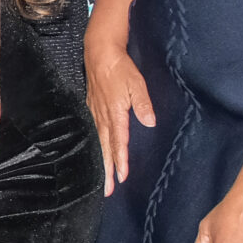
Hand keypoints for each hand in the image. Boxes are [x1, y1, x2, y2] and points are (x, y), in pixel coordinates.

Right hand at [84, 27, 152, 195]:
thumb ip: (143, 104)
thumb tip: (149, 123)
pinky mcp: (92, 107)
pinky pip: (94, 132)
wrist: (99, 52)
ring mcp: (95, 112)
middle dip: (106, 170)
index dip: (120, 160)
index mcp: (115, 112)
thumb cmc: (120, 67)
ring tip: (101, 178)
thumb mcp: (137, 83)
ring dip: (100, 161)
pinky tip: (96, 152)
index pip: (119, 141)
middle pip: (105, 147)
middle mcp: (103, 115)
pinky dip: (95, 146)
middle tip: (107, 190)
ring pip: (98, 142)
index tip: (123, 177)